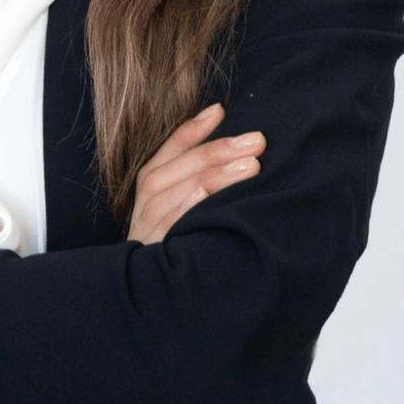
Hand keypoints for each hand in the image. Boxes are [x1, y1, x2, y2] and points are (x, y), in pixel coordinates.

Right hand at [127, 104, 265, 244]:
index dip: (197, 127)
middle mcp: (148, 198)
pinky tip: (217, 199)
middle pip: (184, 164)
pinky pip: (176, 223)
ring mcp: (151, 223)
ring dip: (219, 175)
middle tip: (257, 141)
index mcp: (151, 180)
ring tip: (252, 166)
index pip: (173, 145)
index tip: (222, 110)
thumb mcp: (176, 201)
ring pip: (184, 189)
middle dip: (222, 149)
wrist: (147, 293)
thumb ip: (195, 173)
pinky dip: (195, 207)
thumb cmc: (170, 238)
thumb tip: (230, 139)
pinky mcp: (157, 249)